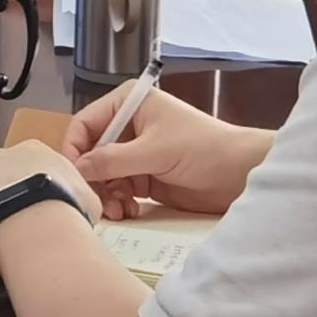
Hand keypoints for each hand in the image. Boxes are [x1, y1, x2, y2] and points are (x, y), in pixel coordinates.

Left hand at [0, 138, 94, 242]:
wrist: (37, 217)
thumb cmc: (66, 210)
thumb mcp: (86, 200)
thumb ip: (78, 198)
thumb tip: (81, 206)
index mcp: (34, 153)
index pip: (25, 160)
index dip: (25, 178)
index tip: (29, 196)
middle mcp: (0, 156)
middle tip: (4, 203)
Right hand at [67, 80, 268, 218]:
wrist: (243, 174)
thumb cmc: (203, 149)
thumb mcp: (155, 151)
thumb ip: (113, 160)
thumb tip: (78, 169)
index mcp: (128, 104)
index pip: (85, 124)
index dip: (75, 149)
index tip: (73, 176)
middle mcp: (128, 127)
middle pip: (91, 153)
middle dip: (92, 179)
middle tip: (98, 201)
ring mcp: (136, 154)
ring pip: (103, 176)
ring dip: (106, 195)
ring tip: (117, 211)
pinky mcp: (146, 178)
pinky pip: (119, 190)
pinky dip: (119, 203)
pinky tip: (128, 212)